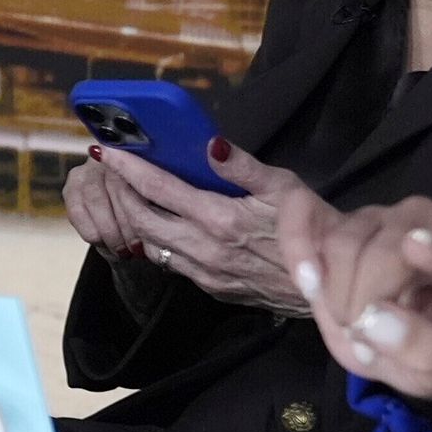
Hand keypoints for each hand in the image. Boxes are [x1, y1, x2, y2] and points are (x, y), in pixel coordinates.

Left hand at [63, 138, 313, 315]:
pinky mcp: (210, 288)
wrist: (326, 283)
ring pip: (150, 245)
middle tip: (110, 171)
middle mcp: (204, 248)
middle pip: (140, 220)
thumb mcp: (284, 187)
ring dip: (131, 218)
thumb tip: (210, 143)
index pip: (157, 189)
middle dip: (119, 193)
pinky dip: (153, 240)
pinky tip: (158, 223)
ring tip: (125, 193)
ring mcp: (204, 273)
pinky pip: (169, 262)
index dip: (127, 168)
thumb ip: (242, 166)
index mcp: (219, 218)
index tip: (105, 151)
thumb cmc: (309, 227)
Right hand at [274, 187, 431, 401]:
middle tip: (364, 339)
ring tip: (351, 326)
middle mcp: (421, 219)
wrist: (399, 346)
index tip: (414, 250)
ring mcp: (372, 216)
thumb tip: (376, 320)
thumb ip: (421, 347)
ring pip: (341, 241)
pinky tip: (304, 278)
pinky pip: (302, 211)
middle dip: (363, 301)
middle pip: (382, 249)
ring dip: (334, 294)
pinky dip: (295, 238)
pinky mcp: (330, 220)